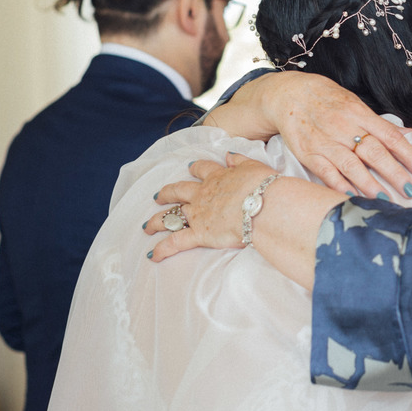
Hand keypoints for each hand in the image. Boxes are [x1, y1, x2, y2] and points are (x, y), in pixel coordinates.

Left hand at [145, 154, 275, 259]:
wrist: (263, 206)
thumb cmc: (263, 187)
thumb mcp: (254, 167)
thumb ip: (240, 161)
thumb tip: (230, 155)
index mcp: (218, 177)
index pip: (202, 169)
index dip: (195, 168)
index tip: (190, 168)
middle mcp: (203, 194)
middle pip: (178, 190)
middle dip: (166, 193)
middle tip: (158, 197)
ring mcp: (198, 214)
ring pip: (170, 216)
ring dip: (156, 221)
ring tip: (147, 226)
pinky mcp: (199, 234)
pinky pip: (176, 242)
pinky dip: (162, 249)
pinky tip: (152, 255)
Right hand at [214, 71, 411, 195]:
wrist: (288, 94)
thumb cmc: (328, 100)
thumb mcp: (355, 104)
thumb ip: (380, 124)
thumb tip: (409, 135)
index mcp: (359, 113)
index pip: (390, 136)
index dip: (409, 154)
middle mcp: (344, 127)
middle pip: (374, 152)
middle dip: (394, 173)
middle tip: (411, 191)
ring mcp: (325, 141)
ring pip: (351, 165)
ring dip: (370, 184)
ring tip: (386, 201)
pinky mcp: (307, 153)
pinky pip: (325, 172)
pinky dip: (339, 185)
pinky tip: (352, 197)